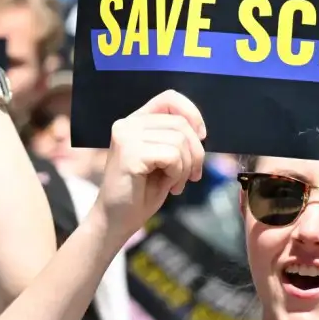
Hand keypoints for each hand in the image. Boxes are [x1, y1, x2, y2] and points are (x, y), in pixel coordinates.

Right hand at [97, 91, 206, 240]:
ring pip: (179, 140)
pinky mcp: (129, 153)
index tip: (201, 136)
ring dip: (185, 167)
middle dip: (195, 152)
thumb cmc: (142, 192)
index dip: (192, 113)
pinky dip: (177, 174)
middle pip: (180, 123)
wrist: (117, 220)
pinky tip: (168, 186)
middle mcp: (127, 124)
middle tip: (192, 175)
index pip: (169, 98)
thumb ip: (176, 138)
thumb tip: (201, 131)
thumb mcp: (163, 158)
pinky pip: (172, 156)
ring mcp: (126, 137)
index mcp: (135, 121)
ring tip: (175, 183)